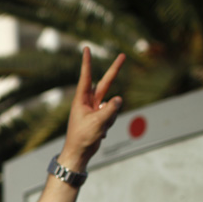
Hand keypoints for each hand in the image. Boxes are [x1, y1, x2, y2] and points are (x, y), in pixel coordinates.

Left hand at [60, 48, 124, 168]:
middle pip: (105, 83)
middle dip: (115, 70)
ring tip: (98, 129)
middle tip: (123, 55)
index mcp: (81, 100)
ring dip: (110, 117)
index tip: (85, 48)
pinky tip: (100, 133)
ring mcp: (96, 109)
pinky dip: (109, 124)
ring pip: (112, 105)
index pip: (86, 77)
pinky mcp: (101, 117)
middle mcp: (89, 101)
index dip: (87, 62)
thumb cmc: (82, 137)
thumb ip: (110, 109)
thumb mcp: (97, 122)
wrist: (79, 153)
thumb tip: (120, 98)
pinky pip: (112, 116)